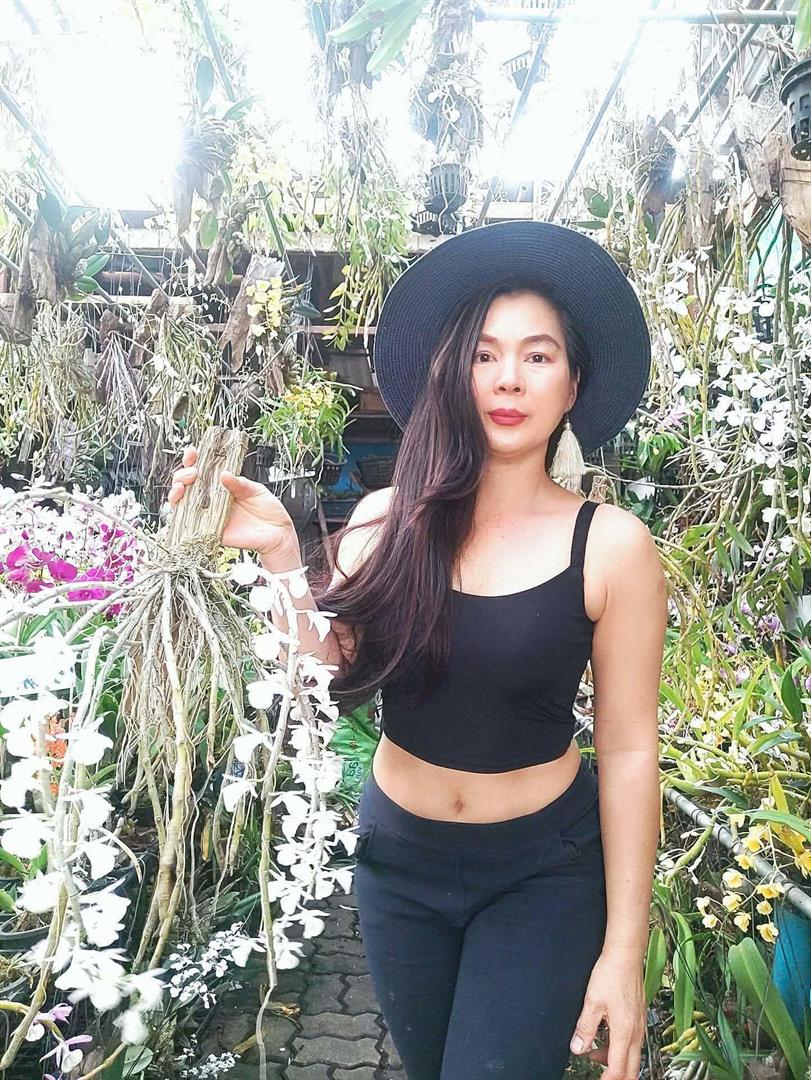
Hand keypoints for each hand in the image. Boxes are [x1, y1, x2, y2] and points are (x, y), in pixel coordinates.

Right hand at [167, 445, 296, 557]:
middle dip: (182, 475)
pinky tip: (183, 505)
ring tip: (183, 485)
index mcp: (222, 486)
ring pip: (182, 503)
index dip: (193, 460)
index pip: (202, 470)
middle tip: (193, 472)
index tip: (193, 452)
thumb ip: (240, 483)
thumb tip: (224, 474)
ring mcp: (209, 515)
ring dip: (176, 492)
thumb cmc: (269, 511)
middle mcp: (212, 500)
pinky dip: (181, 515)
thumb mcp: (256, 490)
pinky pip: (189, 526)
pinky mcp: (210, 532)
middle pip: (186, 485)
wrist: (278, 534)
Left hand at [569, 948, 645, 1079]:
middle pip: (631, 1069)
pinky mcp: (638, 1017)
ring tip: (595, 1055)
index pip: (618, 1069)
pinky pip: (632, 1042)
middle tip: (602, 1076)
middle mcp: (635, 1032)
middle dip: (617, 1077)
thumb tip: (578, 1048)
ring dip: (616, 1062)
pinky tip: (606, 1038)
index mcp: (624, 1032)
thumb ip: (585, 1028)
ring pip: (632, 1056)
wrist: (625, 956)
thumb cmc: (611, 974)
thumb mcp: (592, 1002)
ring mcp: (639, 1025)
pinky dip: (620, 1048)